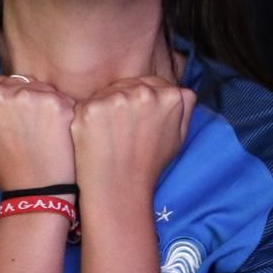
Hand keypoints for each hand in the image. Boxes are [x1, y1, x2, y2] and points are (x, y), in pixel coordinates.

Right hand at [0, 73, 75, 191]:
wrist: (32, 188)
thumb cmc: (4, 164)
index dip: (6, 97)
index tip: (13, 115)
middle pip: (17, 81)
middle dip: (24, 97)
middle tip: (30, 126)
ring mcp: (27, 95)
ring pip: (38, 86)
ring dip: (42, 101)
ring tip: (42, 129)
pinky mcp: (53, 101)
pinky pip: (58, 96)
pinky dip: (61, 109)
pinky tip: (56, 129)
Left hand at [71, 76, 195, 197]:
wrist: (120, 190)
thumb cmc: (149, 165)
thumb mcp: (179, 136)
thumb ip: (184, 107)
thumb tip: (181, 90)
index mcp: (170, 96)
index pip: (153, 83)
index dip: (144, 100)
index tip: (138, 119)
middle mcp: (144, 93)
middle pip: (129, 84)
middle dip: (125, 102)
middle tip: (122, 130)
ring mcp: (115, 99)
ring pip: (108, 92)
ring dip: (106, 107)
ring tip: (110, 134)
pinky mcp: (90, 108)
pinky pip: (88, 103)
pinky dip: (89, 117)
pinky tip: (96, 135)